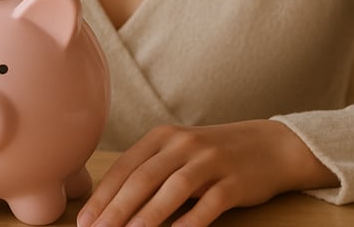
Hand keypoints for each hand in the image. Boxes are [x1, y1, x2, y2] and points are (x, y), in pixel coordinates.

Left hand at [78, 121, 337, 226]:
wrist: (268, 146)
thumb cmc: (213, 155)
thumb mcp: (179, 153)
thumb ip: (150, 171)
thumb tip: (112, 206)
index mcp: (163, 136)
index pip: (126, 167)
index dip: (103, 195)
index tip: (84, 221)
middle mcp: (183, 144)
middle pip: (143, 178)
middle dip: (116, 209)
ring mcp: (210, 160)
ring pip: (172, 190)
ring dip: (147, 216)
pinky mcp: (234, 181)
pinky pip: (209, 203)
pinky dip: (191, 221)